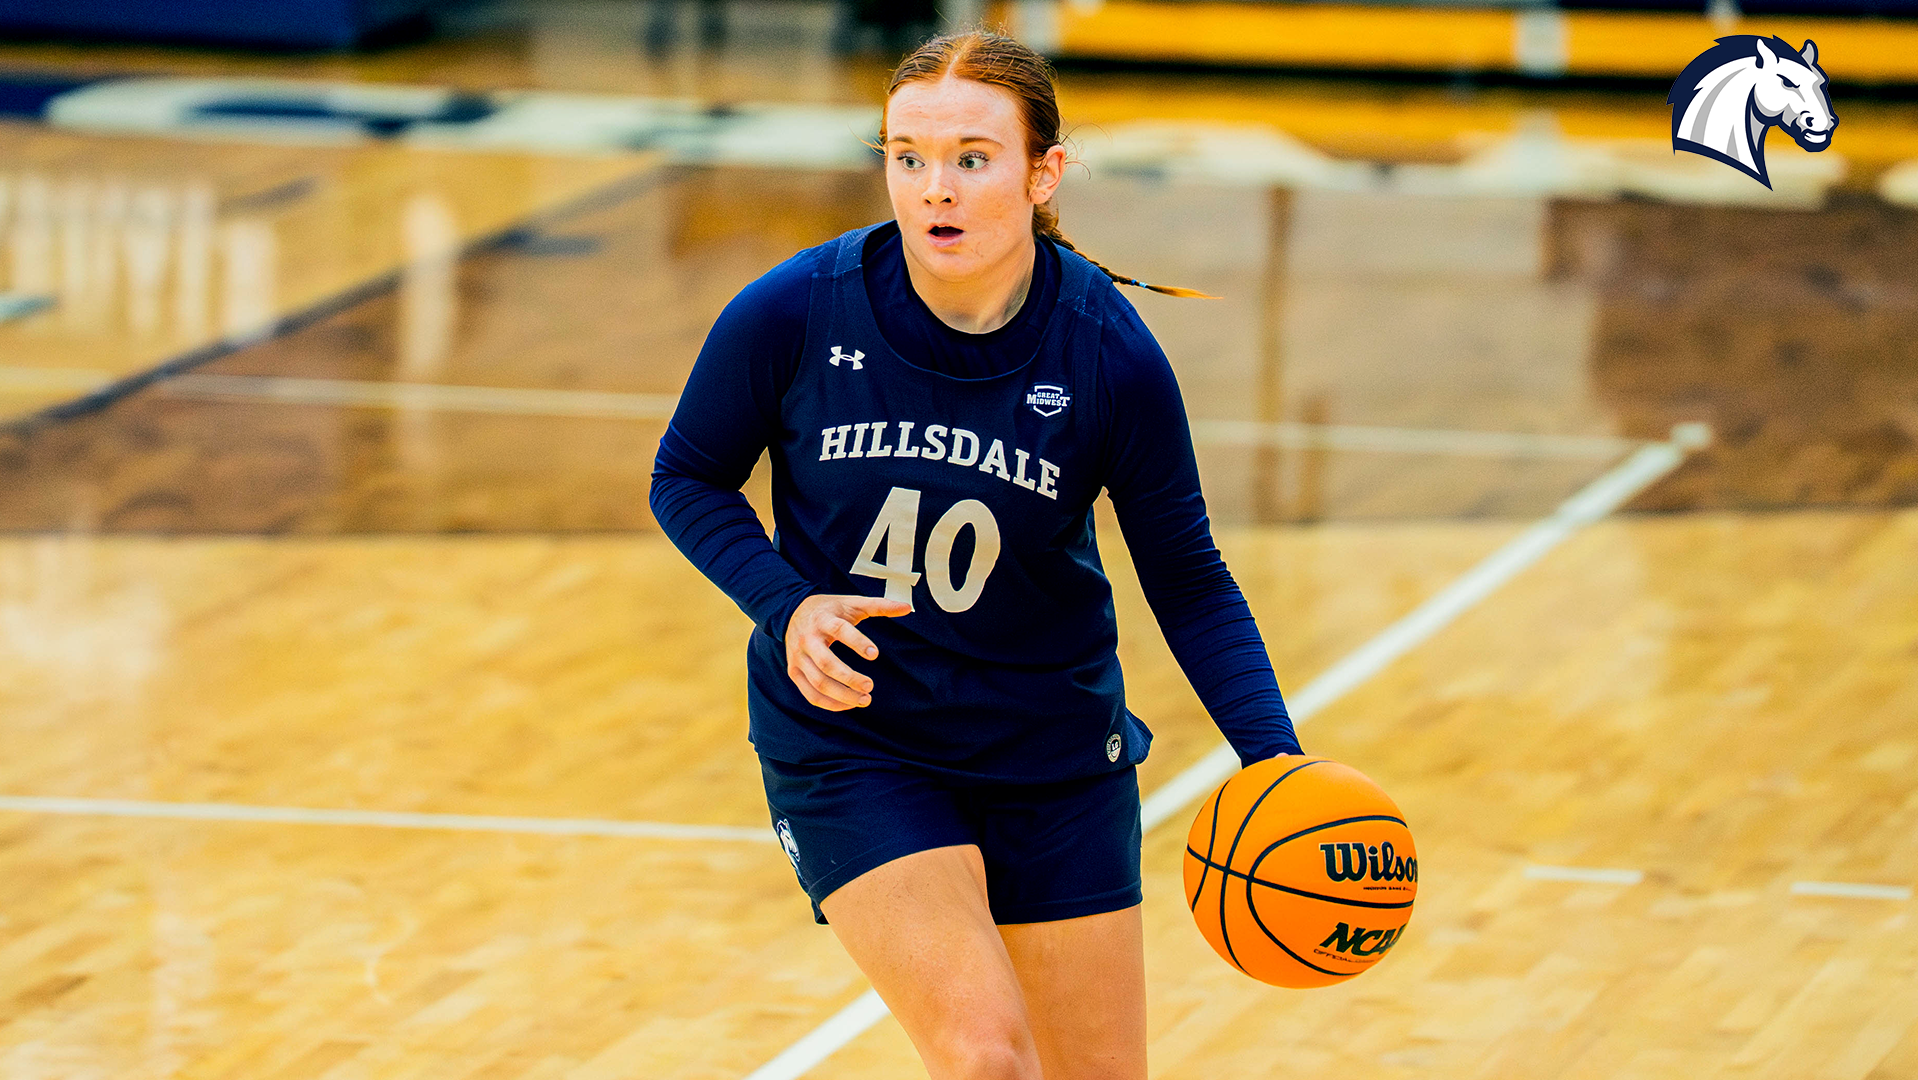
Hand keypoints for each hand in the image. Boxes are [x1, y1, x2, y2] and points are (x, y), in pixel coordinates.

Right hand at [784, 594, 910, 710]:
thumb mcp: (852, 604)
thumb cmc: (829, 610)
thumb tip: (907, 608)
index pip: (839, 630)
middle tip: (870, 685)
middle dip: (850, 678)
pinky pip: (810, 694)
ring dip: (842, 695)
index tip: (875, 654)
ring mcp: (798, 657)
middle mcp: (807, 639)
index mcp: (823, 619)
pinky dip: (829, 704)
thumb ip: (879, 606)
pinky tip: (848, 705)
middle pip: (827, 663)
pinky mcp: (794, 672)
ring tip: (865, 699)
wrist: (792, 612)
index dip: (857, 642)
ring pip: (819, 683)